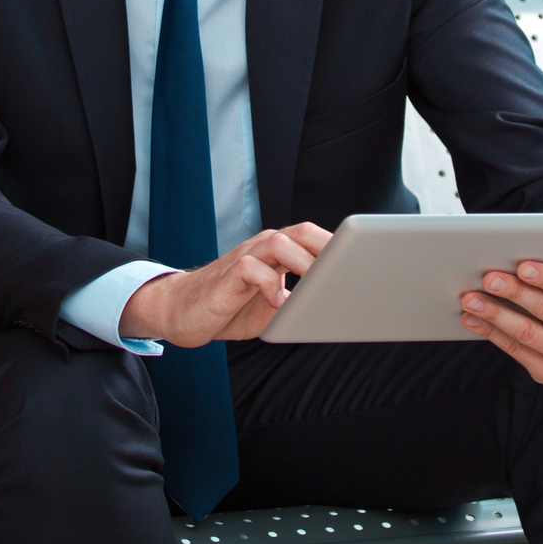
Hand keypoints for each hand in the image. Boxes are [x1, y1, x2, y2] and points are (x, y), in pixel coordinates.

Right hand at [120, 224, 329, 347]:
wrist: (181, 312)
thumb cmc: (230, 308)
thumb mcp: (272, 308)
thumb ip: (296, 303)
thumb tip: (329, 310)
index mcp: (276, 253)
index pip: (310, 237)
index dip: (336, 246)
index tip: (361, 262)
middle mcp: (262, 249)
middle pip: (299, 231)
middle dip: (326, 246)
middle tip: (345, 269)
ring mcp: (244, 259)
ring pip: (277, 242)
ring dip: (302, 262)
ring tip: (317, 284)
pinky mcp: (227, 276)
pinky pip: (250, 268)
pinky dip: (268, 283)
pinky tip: (276, 302)